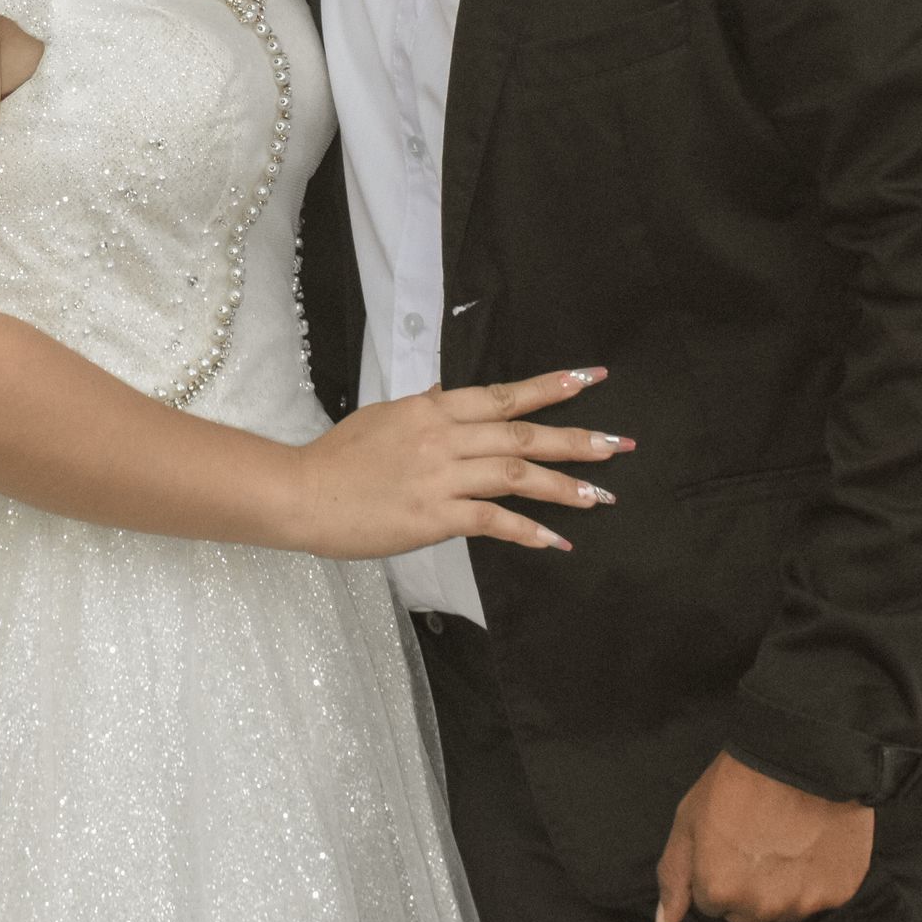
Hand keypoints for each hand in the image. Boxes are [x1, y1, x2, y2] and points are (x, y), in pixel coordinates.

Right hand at [285, 371, 628, 560]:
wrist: (303, 493)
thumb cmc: (339, 457)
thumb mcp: (385, 417)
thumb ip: (426, 407)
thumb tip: (453, 394)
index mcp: (434, 408)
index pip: (504, 395)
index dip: (550, 388)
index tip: (590, 379)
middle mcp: (444, 436)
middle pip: (523, 434)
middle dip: (576, 439)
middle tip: (618, 444)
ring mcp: (441, 476)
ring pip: (516, 476)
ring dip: (563, 486)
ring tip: (600, 497)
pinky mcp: (434, 516)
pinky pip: (492, 521)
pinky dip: (527, 531)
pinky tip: (555, 541)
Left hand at [654, 751, 873, 921]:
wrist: (800, 755)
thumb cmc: (739, 782)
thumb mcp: (689, 821)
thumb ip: (674, 875)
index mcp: (720, 890)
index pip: (711, 902)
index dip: (716, 869)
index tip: (728, 840)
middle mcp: (761, 907)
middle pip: (747, 912)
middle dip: (747, 885)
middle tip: (756, 839)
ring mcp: (803, 903)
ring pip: (783, 908)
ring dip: (782, 884)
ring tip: (786, 837)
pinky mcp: (837, 893)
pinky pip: (819, 897)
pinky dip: (816, 877)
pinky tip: (813, 842)